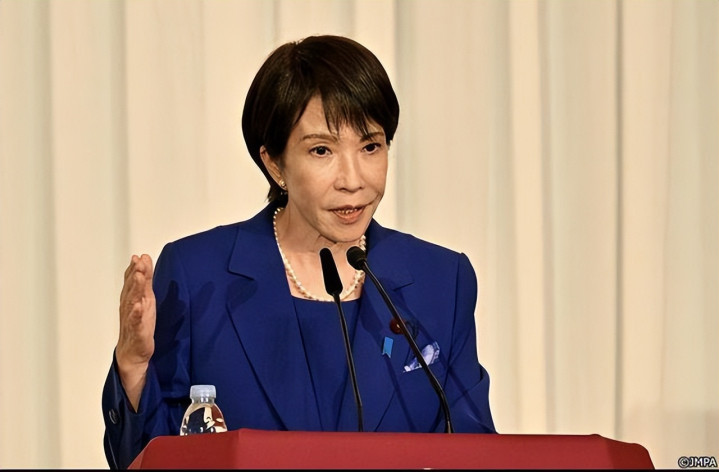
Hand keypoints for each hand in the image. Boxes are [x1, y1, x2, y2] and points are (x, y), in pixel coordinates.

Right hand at [116, 254, 155, 410]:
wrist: (132, 353)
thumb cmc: (139, 324)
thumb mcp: (145, 299)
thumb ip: (144, 279)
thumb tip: (143, 258)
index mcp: (132, 299)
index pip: (132, 281)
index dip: (135, 269)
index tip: (139, 257)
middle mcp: (130, 308)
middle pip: (132, 289)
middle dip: (135, 274)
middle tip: (139, 262)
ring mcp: (132, 320)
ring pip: (132, 302)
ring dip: (135, 289)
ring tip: (139, 277)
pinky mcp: (138, 333)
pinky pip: (136, 322)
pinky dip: (136, 314)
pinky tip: (138, 306)